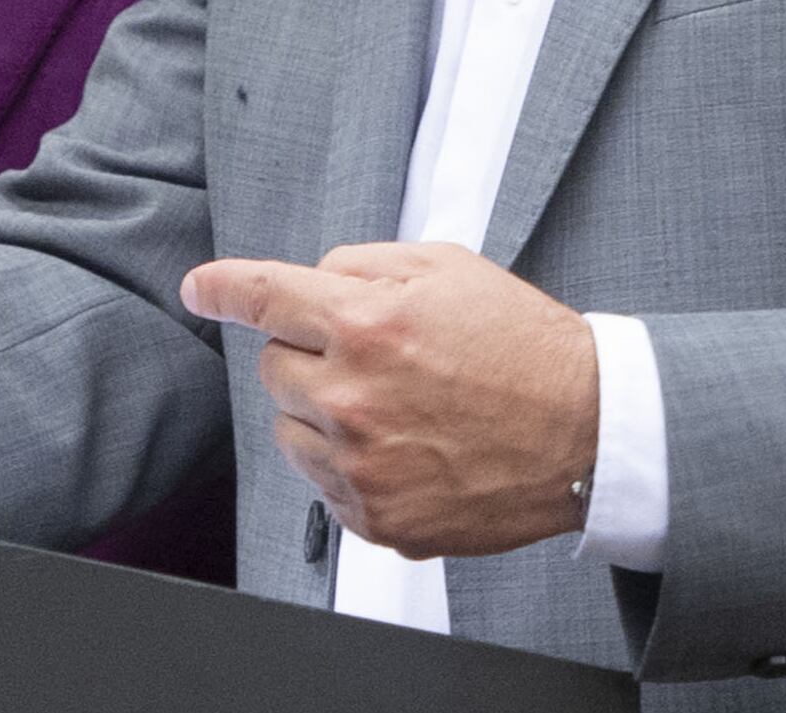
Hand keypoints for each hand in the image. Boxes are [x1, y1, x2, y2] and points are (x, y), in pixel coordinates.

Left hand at [180, 241, 596, 557]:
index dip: (221, 289)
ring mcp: (362, 466)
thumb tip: (308, 282)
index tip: (199, 289)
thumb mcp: (446, 267)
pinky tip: (407, 449)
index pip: (263, 297)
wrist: (586, 431)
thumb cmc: (520, 343)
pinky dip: (350, 465)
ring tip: (397, 407)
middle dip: (310, 353)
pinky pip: (323, 484)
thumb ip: (362, 265)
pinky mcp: (377, 519)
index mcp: (367, 323)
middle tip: (376, 357)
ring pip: (290, 429)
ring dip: (324, 413)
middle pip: (274, 366)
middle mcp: (353, 397)